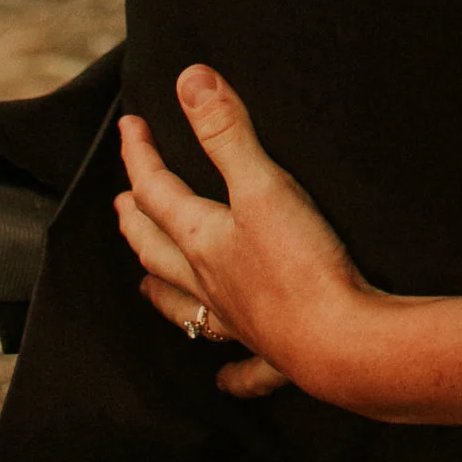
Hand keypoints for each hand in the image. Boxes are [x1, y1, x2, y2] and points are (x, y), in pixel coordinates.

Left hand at [117, 70, 461, 422]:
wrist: (339, 342)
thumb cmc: (301, 265)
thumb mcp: (264, 186)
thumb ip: (228, 134)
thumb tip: (190, 81)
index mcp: (204, 240)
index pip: (158, 192)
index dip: (141, 157)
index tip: (129, 128)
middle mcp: (210, 283)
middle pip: (158, 250)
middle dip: (138, 221)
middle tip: (122, 203)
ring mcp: (239, 321)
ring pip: (185, 306)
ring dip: (162, 292)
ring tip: (145, 282)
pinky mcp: (274, 351)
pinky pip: (246, 367)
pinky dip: (233, 373)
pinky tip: (225, 381)